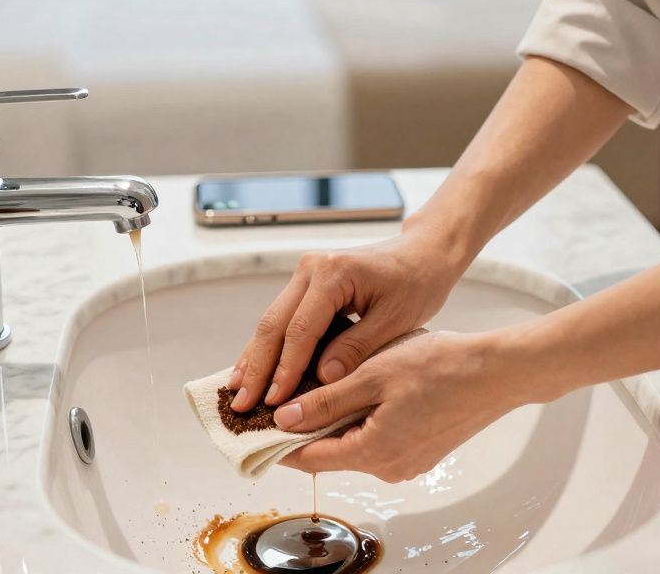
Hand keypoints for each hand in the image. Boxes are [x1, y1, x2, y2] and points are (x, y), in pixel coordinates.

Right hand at [228, 225, 465, 411]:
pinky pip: (283, 317)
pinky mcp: (307, 282)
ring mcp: (305, 272)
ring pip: (271, 320)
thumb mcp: (395, 320)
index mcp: (333, 273)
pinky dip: (269, 346)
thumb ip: (357, 348)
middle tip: (241, 405)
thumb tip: (322, 380)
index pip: (300, 329)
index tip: (275, 403)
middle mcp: (311, 268)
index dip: (285, 369)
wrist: (422, 254)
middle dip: (258, 368)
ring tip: (237, 392)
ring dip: (255, 358)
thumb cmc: (417, 284)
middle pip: (274, 323)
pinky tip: (253, 369)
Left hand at [273, 331, 528, 481]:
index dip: (277, 443)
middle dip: (305, 428)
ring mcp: (407, 463)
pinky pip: (377, 441)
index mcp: (372, 452)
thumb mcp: (373, 375)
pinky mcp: (421, 451)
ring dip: (334, 422)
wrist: (496, 372)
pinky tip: (358, 392)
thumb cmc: (441, 367)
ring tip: (318, 387)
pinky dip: (360, 422)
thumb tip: (285, 419)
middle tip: (283, 397)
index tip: (253, 427)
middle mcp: (388, 467)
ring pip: (354, 445)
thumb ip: (326, 401)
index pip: (308, 458)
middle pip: (330, 453)